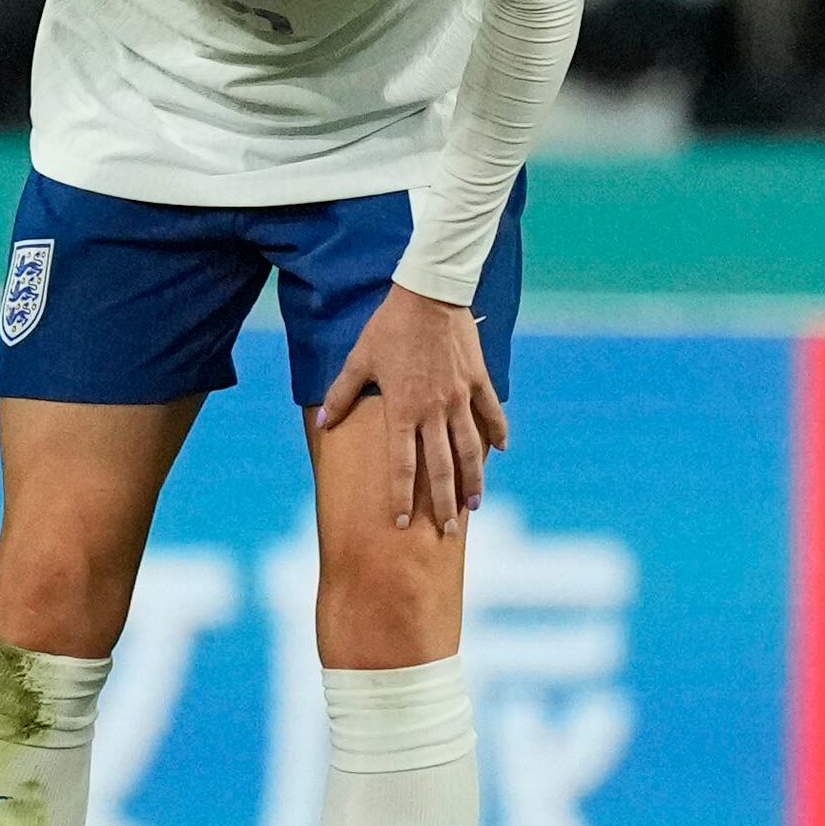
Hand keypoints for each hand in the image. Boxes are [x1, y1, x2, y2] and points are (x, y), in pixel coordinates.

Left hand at [318, 282, 507, 536]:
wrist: (429, 294)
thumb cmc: (389, 327)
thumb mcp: (359, 359)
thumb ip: (342, 394)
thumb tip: (323, 424)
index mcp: (402, 409)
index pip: (401, 464)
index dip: (400, 495)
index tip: (399, 522)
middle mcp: (434, 410)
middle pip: (440, 466)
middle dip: (443, 502)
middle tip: (447, 531)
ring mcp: (460, 397)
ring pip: (470, 448)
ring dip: (473, 479)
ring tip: (475, 505)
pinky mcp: (478, 380)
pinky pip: (491, 413)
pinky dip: (497, 433)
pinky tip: (502, 452)